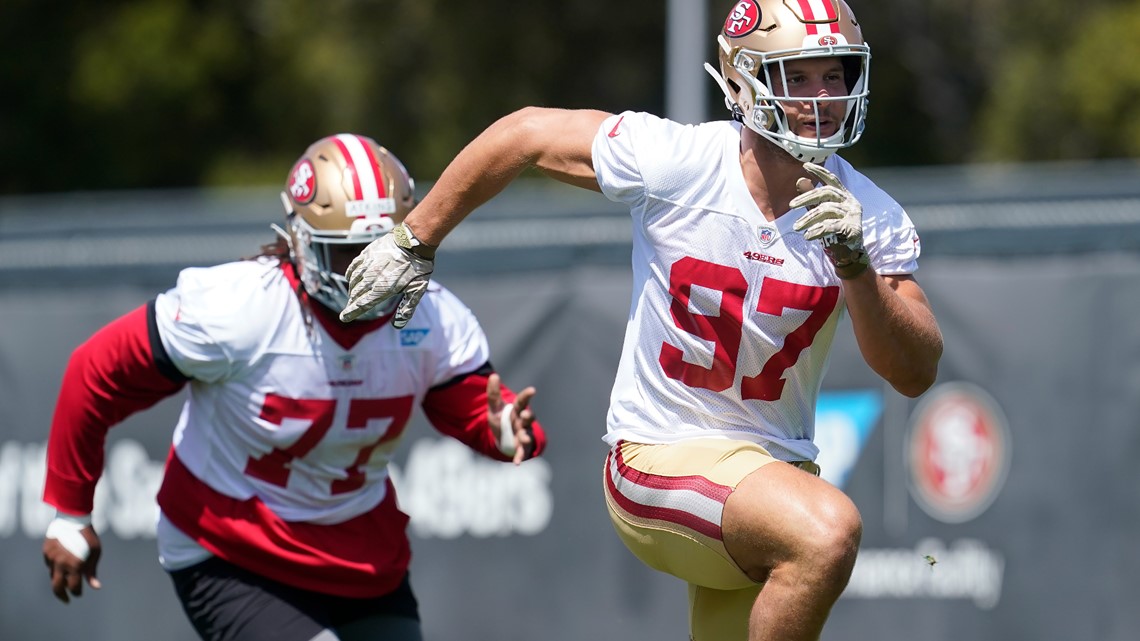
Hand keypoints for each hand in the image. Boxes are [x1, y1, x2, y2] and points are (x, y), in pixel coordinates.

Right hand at [43, 515, 101, 603]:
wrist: (73, 518)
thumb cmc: (89, 536)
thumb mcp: (95, 553)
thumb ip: (92, 571)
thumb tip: (96, 587)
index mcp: (75, 565)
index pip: (73, 587)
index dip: (77, 592)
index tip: (79, 594)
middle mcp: (61, 563)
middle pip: (57, 587)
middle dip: (62, 596)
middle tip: (66, 600)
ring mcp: (51, 557)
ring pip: (53, 575)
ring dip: (59, 579)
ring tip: (66, 580)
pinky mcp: (46, 551)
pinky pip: (49, 564)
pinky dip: (55, 567)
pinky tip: (61, 566)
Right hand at [341, 223, 434, 325]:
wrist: (414, 240)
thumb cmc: (418, 267)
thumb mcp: (417, 290)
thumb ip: (407, 308)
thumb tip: (398, 326)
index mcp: (383, 289)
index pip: (362, 304)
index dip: (352, 312)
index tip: (344, 317)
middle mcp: (372, 278)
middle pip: (356, 294)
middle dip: (352, 303)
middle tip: (350, 308)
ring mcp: (368, 265)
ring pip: (354, 281)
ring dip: (352, 290)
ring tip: (353, 295)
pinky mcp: (367, 254)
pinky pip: (354, 266)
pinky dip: (350, 274)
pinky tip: (349, 278)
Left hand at [486, 373, 536, 464]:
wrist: (502, 438)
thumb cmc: (501, 419)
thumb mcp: (494, 407)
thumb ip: (493, 393)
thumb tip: (493, 375)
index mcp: (517, 410)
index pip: (523, 401)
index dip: (527, 395)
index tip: (532, 390)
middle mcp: (523, 421)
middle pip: (529, 418)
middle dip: (528, 416)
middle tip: (526, 415)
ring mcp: (523, 434)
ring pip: (528, 434)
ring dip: (527, 437)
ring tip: (524, 439)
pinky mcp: (521, 447)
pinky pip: (522, 452)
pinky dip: (519, 457)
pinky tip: (516, 462)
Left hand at [791, 162, 868, 278]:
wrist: (849, 254)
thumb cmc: (834, 231)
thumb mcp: (821, 213)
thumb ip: (811, 198)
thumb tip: (800, 180)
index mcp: (844, 196)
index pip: (832, 180)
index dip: (819, 172)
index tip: (805, 166)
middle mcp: (850, 202)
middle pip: (826, 193)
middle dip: (807, 198)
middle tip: (791, 206)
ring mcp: (853, 215)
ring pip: (826, 210)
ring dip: (808, 219)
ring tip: (797, 227)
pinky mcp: (853, 229)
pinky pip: (831, 226)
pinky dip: (817, 230)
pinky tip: (808, 236)